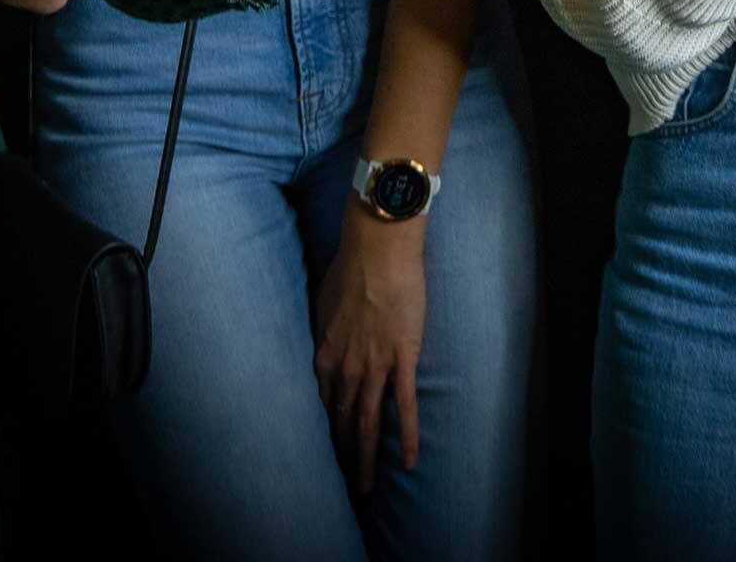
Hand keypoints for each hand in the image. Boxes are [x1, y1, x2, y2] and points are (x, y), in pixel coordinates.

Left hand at [314, 211, 424, 495]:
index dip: (329, 428)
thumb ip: (328, 323)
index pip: (324, 403)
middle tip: (347, 481)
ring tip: (367, 487)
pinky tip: (410, 461)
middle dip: (343, 455)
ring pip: (368, 424)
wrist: (378, 248)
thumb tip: (328, 330)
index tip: (332, 448)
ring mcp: (374, 367)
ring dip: (367, 459)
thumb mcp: (326, 298)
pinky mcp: (403, 359)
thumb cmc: (353, 264)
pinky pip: (404, 406)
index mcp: (324, 355)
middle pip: (342, 422)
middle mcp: (345, 369)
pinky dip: (407, 437)